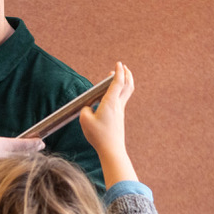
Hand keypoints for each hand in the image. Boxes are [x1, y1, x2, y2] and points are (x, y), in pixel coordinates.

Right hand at [0, 114, 43, 171]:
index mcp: (5, 146)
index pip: (23, 143)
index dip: (33, 142)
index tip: (41, 141)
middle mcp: (8, 155)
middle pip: (25, 151)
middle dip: (34, 148)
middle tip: (42, 145)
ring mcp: (6, 164)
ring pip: (20, 159)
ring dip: (28, 156)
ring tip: (33, 154)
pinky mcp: (2, 171)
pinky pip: (13, 166)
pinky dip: (18, 164)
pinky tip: (17, 165)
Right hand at [78, 62, 136, 185]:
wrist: (111, 149)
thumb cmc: (98, 135)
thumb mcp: (85, 120)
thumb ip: (85, 109)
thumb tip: (89, 108)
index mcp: (110, 102)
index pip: (117, 82)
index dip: (119, 71)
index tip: (118, 64)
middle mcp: (118, 105)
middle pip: (128, 85)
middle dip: (127, 74)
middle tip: (124, 67)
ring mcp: (120, 111)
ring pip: (127, 92)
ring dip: (125, 82)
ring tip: (121, 77)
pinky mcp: (119, 117)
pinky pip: (122, 100)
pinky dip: (120, 92)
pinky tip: (113, 94)